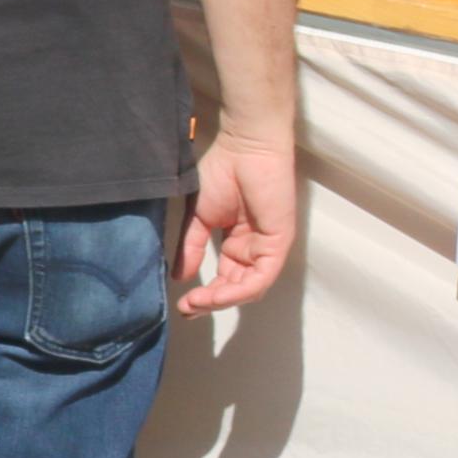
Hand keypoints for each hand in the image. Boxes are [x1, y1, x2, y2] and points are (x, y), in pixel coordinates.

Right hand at [180, 129, 299, 313]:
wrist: (244, 148)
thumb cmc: (223, 173)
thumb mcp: (199, 217)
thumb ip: (190, 247)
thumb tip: (180, 277)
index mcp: (238, 243)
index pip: (226, 278)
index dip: (206, 294)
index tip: (182, 304)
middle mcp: (254, 249)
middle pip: (237, 288)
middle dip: (212, 302)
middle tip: (188, 309)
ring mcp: (268, 248)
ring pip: (249, 288)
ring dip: (223, 300)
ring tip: (198, 303)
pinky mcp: (278, 244)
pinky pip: (261, 277)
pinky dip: (239, 291)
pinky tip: (217, 294)